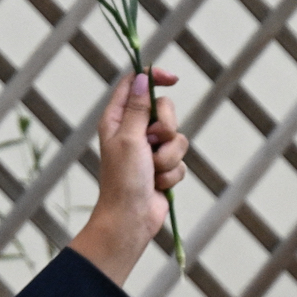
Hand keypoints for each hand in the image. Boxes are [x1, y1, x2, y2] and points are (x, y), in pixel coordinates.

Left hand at [69, 68, 188, 285]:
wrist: (131, 218)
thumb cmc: (124, 180)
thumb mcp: (129, 138)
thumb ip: (138, 108)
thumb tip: (143, 79)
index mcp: (117, 119)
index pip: (135, 85)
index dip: (154, 78)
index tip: (173, 79)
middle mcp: (133, 131)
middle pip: (164, 109)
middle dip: (166, 127)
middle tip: (153, 142)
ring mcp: (149, 150)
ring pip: (176, 137)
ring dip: (168, 157)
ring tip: (153, 171)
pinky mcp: (163, 167)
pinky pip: (180, 160)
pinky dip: (171, 173)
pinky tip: (157, 184)